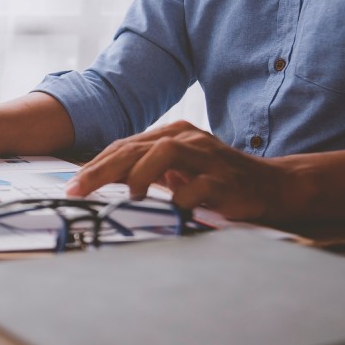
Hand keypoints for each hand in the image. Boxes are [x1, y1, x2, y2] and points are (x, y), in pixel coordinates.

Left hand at [64, 121, 290, 220]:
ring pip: (164, 153)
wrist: (273, 186)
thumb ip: (145, 172)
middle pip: (135, 148)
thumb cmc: (218, 180)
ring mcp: (208, 157)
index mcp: (172, 135)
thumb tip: (101, 183)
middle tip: (76, 190)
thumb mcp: (177, 172)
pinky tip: (168, 209)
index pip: (124, 146)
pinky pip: (197, 187)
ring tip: (127, 195)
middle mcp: (187, 140)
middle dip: (101, 170)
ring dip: (139, 175)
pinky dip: (179, 199)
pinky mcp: (225, 180)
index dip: (95, 165)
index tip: (71, 186)